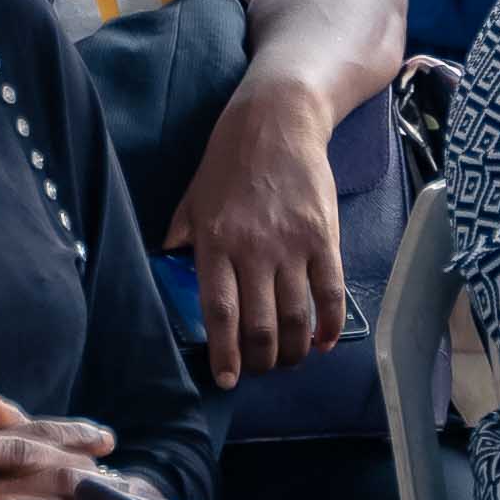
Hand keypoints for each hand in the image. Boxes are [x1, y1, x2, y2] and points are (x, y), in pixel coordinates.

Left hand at [167, 68, 350, 385]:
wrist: (278, 120)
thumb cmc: (229, 160)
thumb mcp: (193, 197)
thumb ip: (182, 236)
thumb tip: (168, 267)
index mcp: (215, 242)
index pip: (219, 312)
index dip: (225, 353)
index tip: (228, 379)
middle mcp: (254, 249)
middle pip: (260, 325)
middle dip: (261, 361)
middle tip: (260, 369)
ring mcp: (292, 244)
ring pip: (295, 317)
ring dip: (293, 351)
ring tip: (288, 360)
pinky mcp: (324, 236)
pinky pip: (330, 293)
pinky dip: (329, 325)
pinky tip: (322, 341)